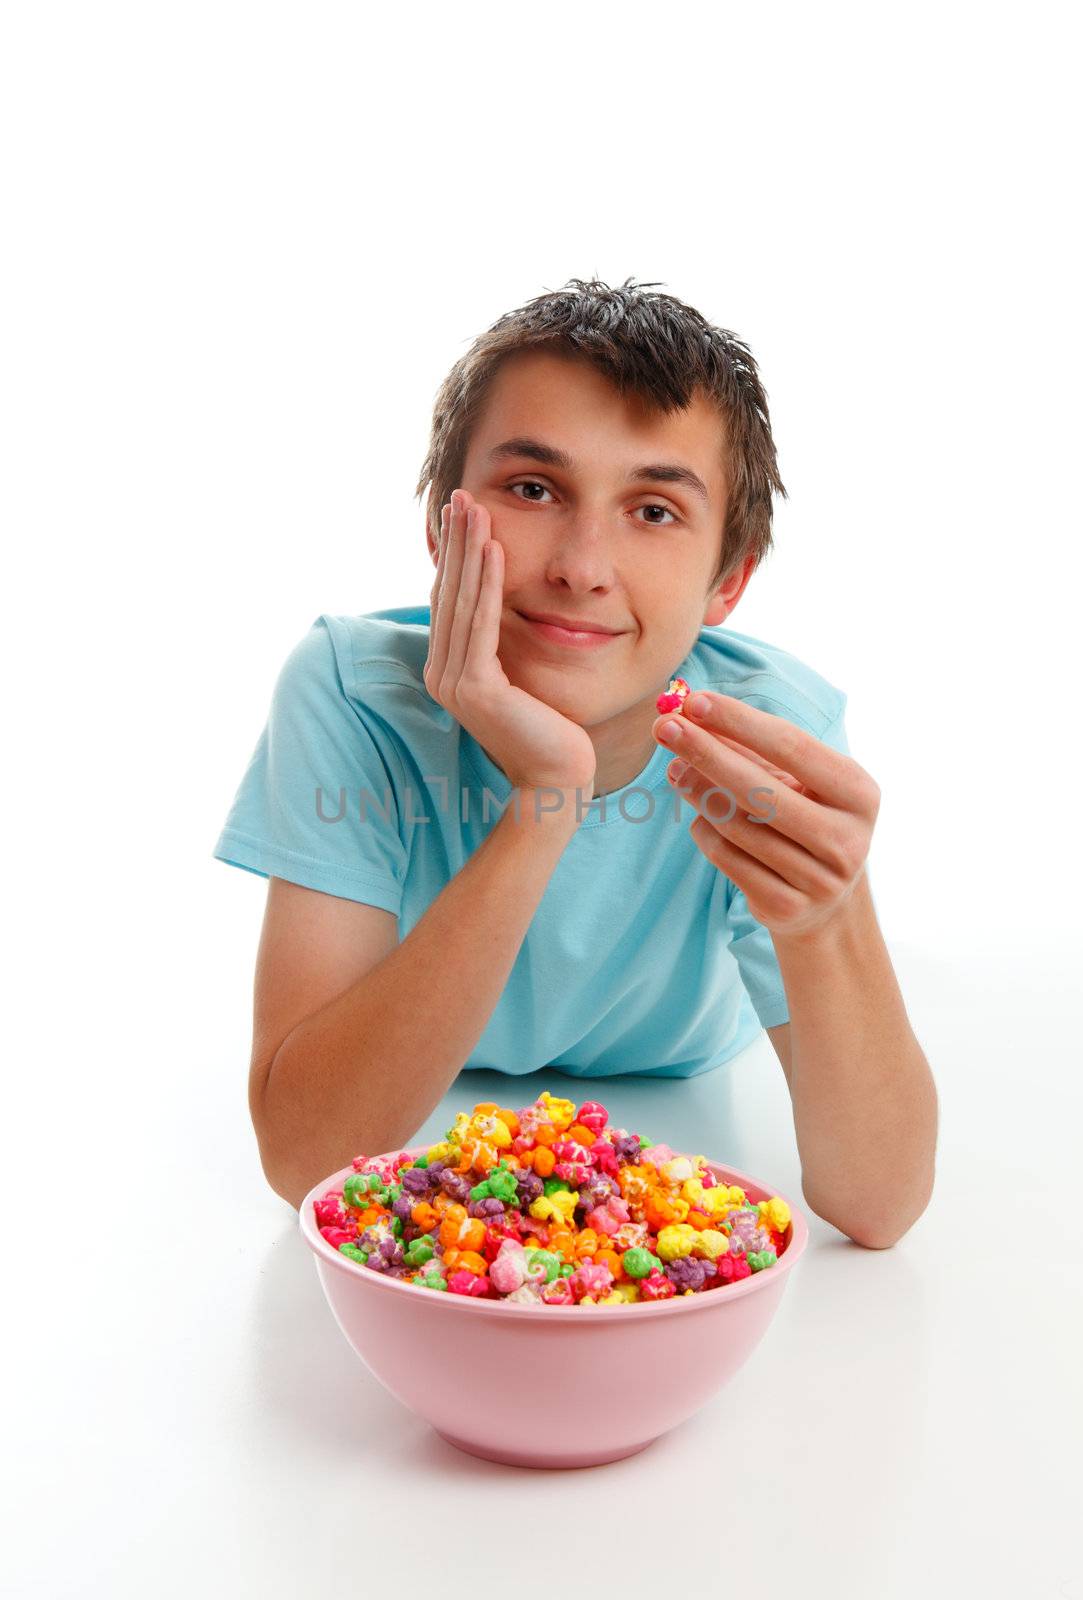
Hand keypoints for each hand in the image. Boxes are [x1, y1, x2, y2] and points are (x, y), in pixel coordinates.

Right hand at [424, 489, 597, 802]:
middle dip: (455, 540)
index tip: (462, 513)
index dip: (453, 554)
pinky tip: (493, 549)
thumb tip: (500, 607)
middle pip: (448, 592)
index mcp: (448, 670)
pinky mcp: (476, 688)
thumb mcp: (519, 676)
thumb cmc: (548, 730)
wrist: (557, 780)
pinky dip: (486, 582)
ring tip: (476, 508)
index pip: (448, 599)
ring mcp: (454, 682)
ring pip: (461, 601)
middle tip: (462, 494)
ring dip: (468, 549)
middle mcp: (442, 674)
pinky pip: (481, 623)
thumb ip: (501, 645)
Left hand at [653, 692, 879, 938]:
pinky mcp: (786, 906)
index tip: (694, 701)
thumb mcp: (797, 782)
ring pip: (738, 826)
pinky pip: (727, 858)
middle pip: (760, 789)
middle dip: (706, 753)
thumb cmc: (805, 819)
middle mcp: (846, 838)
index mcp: (858, 793)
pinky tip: (699, 818)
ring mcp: (818, 879)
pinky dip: (705, 832)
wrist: (828, 902)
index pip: (792, 746)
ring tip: (676, 769)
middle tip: (664, 728)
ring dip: (697, 792)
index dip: (740, 722)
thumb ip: (750, 748)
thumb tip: (688, 712)